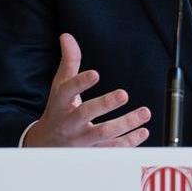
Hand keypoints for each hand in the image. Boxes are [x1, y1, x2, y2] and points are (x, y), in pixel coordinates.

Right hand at [24, 33, 151, 146]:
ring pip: (103, 134)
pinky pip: (112, 149)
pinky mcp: (91, 153)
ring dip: (126, 124)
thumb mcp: (60, 86)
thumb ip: (69, 62)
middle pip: (85, 113)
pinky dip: (129, 142)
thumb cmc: (59, 110)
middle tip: (123, 94)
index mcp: (61, 103)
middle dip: (105, 104)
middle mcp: (69, 122)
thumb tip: (67, 36)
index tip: (95, 73)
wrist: (47, 144)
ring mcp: (80, 140)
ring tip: (144, 113)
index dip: (80, 82)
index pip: (68, 91)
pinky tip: (142, 131)